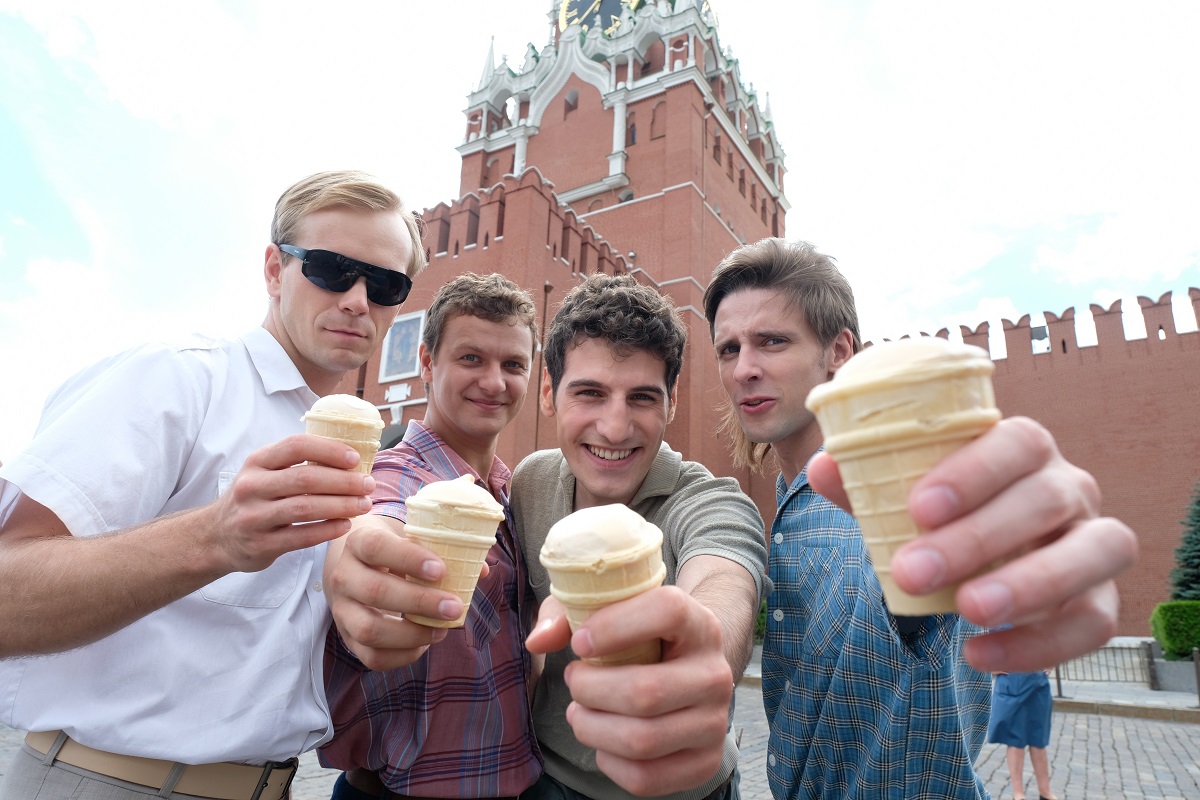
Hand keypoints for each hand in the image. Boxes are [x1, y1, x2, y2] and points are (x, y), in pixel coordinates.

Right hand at [205, 434, 375, 572]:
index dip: (329, 450)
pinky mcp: (260, 545)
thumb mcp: (265, 473)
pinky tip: (346, 525)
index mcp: (257, 462)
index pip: (296, 446)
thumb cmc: (255, 498)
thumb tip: (352, 458)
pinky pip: (300, 537)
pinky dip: (327, 530)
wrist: (217, 536)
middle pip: (305, 479)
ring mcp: (253, 517)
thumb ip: (298, 464)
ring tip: (364, 505)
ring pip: (305, 508)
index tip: (355, 459)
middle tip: (369, 485)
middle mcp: (252, 486)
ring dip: (341, 505)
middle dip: (343, 481)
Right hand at [326, 513, 485, 670]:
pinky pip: (371, 657)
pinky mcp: (347, 637)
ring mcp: (341, 610)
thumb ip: (444, 549)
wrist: (355, 565)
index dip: (409, 559)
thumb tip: (481, 570)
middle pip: (375, 592)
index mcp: (358, 541)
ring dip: (412, 634)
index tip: (441, 569)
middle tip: (454, 607)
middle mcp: (343, 576)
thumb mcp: (410, 537)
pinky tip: (425, 643)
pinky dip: (403, 655)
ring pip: (369, 629)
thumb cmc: (393, 548)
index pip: (375, 547)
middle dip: (420, 603)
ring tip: (442, 630)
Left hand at [526, 587, 732, 796]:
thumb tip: (538, 641)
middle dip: (590, 691)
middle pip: (645, 692)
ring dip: (592, 729)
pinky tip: (602, 741)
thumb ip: (567, 616)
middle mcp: (715, 673)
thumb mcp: (609, 613)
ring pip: (642, 740)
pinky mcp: (705, 762)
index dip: (615, 625)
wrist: (691, 670)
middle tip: (574, 681)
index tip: (580, 642)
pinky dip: (609, 763)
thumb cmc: (641, 637)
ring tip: (578, 713)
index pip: (668, 612)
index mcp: (699, 624)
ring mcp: (715, 722)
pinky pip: (646, 777)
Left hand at [808, 416, 1137, 672]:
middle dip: (979, 537)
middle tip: (913, 572)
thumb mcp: (901, 495)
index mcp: (1024, 447)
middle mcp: (1070, 487)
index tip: (919, 508)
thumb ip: (866, 480)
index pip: (1018, 441)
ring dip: (1030, 584)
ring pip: (1096, 551)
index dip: (974, 471)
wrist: (976, 558)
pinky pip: (1094, 621)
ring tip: (966, 611)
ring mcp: (1094, 540)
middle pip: (1047, 498)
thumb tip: (825, 466)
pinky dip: (1041, 644)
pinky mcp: (1100, 597)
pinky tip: (980, 655)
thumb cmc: (942, 514)